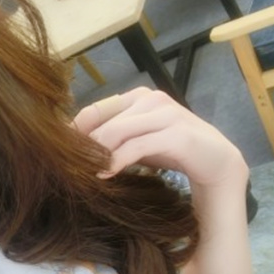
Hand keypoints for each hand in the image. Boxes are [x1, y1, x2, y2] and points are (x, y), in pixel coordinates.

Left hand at [72, 87, 247, 191]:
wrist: (216, 163)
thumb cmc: (172, 153)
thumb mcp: (136, 144)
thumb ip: (112, 140)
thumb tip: (72, 150)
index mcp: (138, 97)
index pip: (94, 111)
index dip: (73, 134)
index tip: (58, 157)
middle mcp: (150, 99)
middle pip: (101, 122)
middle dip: (81, 147)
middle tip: (65, 170)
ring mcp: (165, 114)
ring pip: (116, 133)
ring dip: (96, 155)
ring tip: (81, 174)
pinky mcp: (176, 134)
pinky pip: (137, 146)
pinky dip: (116, 162)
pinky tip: (104, 176)